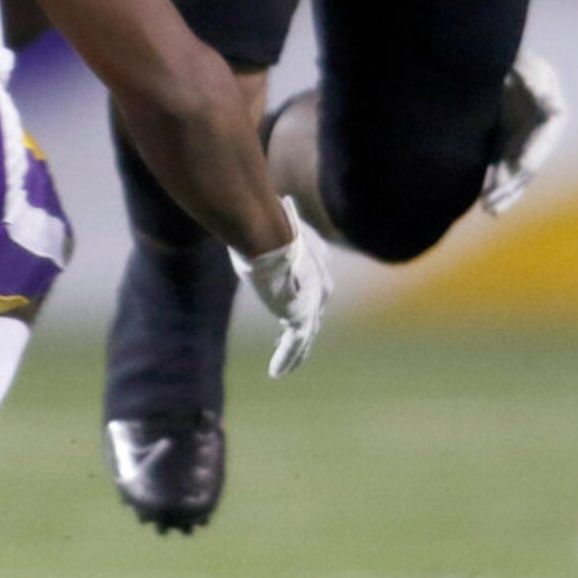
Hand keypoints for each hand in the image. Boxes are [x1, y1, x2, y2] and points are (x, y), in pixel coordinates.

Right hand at [230, 196, 332, 377]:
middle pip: (315, 310)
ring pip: (306, 333)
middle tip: (288, 337)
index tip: (292, 303)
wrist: (266, 231)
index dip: (307, 294)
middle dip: (304, 325)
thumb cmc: (259, 221)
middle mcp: (321, 281)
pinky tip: (275, 373)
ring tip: (283, 366)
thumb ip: (265, 224)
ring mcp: (314, 301)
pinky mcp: (301, 316)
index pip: (316, 281)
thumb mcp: (265, 223)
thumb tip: (256, 205)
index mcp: (317, 255)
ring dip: (296, 351)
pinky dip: (285, 359)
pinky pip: (294, 344)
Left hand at [480, 52, 567, 216]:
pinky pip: (499, 168)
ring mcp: (521, 142)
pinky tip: (484, 202)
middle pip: (528, 165)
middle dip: (513, 185)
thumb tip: (546, 100)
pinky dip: (492, 184)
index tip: (522, 169)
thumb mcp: (526, 63)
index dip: (532, 157)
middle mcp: (538, 135)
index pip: (543, 142)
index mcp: (551, 116)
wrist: (498, 60)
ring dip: (503, 192)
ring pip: (515, 174)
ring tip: (489, 210)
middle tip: (496, 201)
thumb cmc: (517, 59)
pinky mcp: (503, 144)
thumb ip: (534, 79)